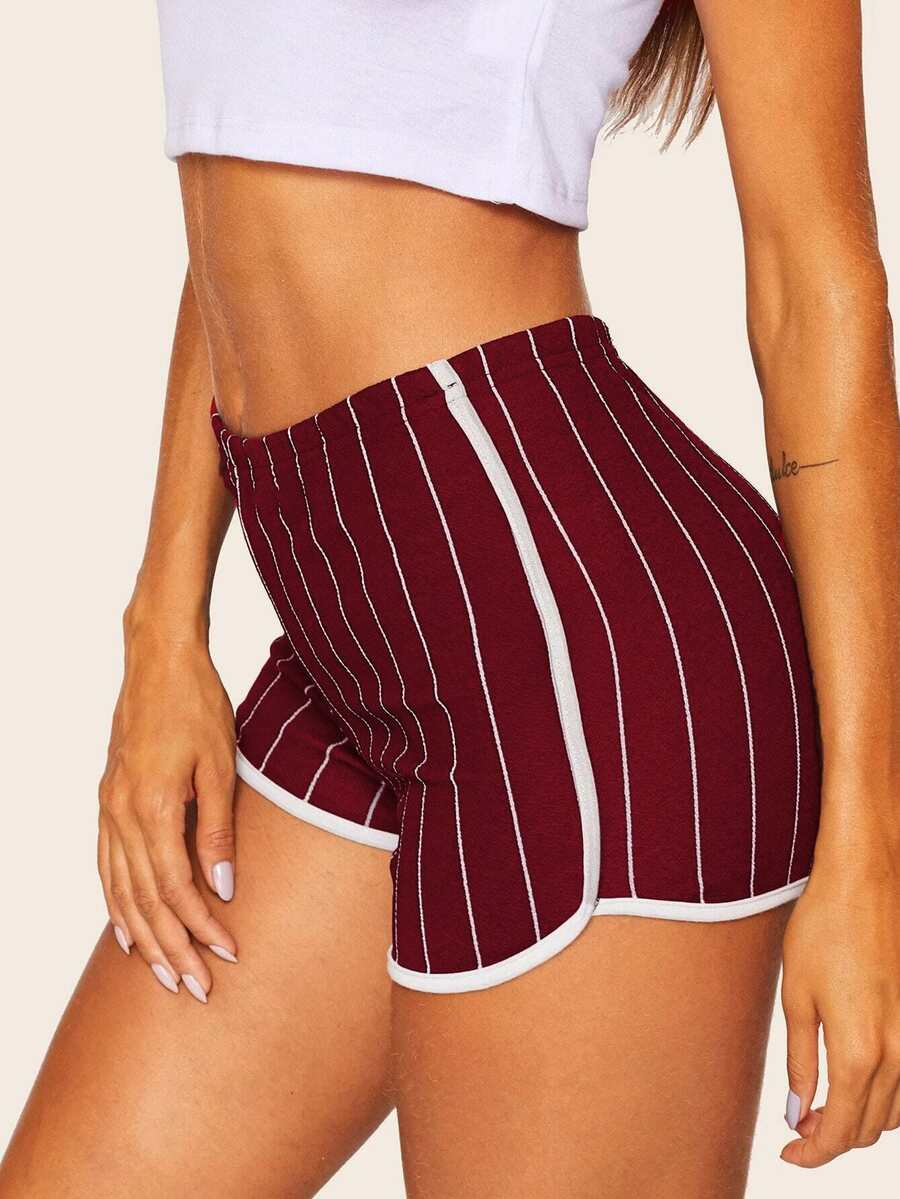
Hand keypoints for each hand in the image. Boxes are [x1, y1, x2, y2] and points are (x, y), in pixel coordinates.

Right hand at [97, 623, 238, 1001]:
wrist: (158, 661)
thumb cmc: (197, 705)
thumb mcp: (220, 764)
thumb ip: (218, 828)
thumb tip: (224, 886)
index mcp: (153, 806)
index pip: (177, 887)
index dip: (202, 926)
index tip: (228, 954)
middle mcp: (122, 814)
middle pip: (144, 900)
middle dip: (172, 947)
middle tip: (197, 987)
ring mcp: (109, 808)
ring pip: (120, 890)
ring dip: (143, 935)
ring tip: (164, 973)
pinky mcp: (108, 800)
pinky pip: (106, 866)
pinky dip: (115, 902)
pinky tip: (126, 927)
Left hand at [781, 826, 899, 1165]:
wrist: (866, 882)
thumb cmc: (823, 929)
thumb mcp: (796, 995)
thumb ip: (799, 1060)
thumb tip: (797, 1111)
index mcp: (859, 1051)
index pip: (839, 1130)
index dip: (813, 1153)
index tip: (790, 1154)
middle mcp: (898, 1053)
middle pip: (869, 1127)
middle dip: (832, 1137)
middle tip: (797, 1128)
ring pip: (894, 1110)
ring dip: (860, 1118)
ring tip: (820, 1103)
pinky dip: (883, 1095)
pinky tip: (854, 1077)